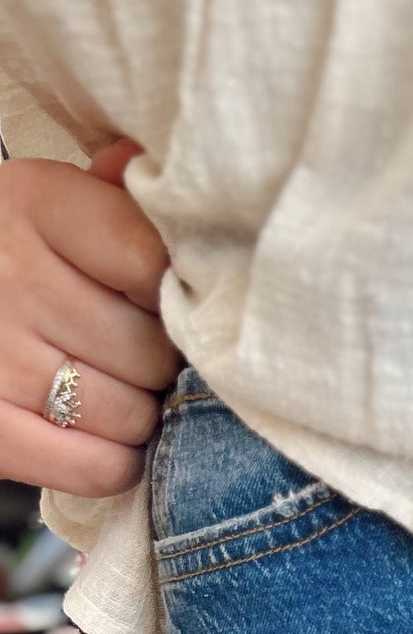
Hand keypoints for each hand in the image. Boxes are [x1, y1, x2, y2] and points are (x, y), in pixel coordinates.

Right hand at [0, 139, 180, 496]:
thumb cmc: (9, 255)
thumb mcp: (52, 206)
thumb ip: (111, 198)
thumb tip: (139, 166)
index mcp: (34, 203)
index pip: (156, 264)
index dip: (175, 296)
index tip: (163, 302)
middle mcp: (11, 276)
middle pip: (152, 352)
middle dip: (159, 363)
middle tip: (137, 355)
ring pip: (132, 416)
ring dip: (140, 416)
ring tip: (113, 390)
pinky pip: (96, 468)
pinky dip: (113, 463)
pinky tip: (100, 436)